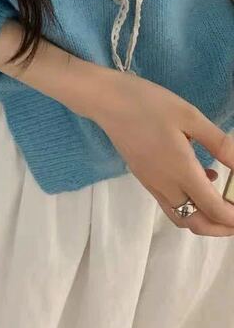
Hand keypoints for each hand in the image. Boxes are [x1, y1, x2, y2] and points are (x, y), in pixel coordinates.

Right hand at [91, 72, 233, 236]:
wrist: (106, 101)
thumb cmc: (148, 104)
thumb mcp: (189, 116)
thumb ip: (219, 143)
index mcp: (180, 171)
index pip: (213, 209)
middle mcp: (165, 185)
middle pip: (196, 223)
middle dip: (221, 227)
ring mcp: (151, 183)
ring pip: (181, 217)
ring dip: (204, 219)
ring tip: (223, 201)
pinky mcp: (143, 176)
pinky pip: (170, 202)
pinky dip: (189, 203)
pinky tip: (201, 177)